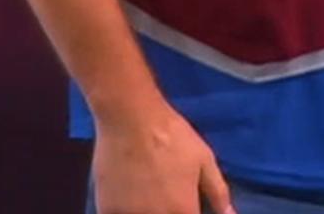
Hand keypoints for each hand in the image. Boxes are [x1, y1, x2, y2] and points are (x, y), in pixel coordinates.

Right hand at [92, 101, 234, 213]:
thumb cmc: (172, 137)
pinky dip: (125, 210)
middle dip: (169, 211)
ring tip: (148, 193)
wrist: (130, 119)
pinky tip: (129, 196)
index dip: (189, 212)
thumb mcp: (204, 160)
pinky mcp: (106, 210)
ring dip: (147, 210)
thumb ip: (218, 192)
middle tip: (165, 194)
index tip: (185, 202)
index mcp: (183, 211)